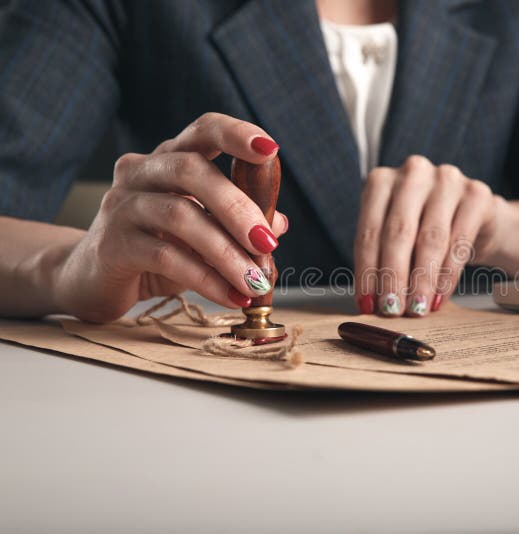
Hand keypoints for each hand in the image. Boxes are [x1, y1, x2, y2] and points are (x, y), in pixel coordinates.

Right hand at [53, 113, 288, 322]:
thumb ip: (237, 224)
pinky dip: (206, 279)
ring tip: (254, 282)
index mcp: (169, 158)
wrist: (93, 280)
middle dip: (237, 207)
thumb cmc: (157, 249)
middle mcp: (141, 172)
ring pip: (181, 216)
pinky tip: (229, 296)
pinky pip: (166, 257)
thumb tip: (279, 223)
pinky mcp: (112, 244)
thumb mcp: (204, 234)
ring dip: (227, 253)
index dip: (236, 134)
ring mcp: (122, 205)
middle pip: (192, 170)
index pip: (203, 130)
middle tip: (267, 243)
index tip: (271, 149)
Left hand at [353, 156, 500, 316]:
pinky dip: (447, 276)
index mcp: (381, 181)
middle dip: (394, 278)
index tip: (366, 304)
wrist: (474, 219)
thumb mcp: (396, 238)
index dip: (367, 271)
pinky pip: (459, 242)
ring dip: (421, 281)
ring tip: (417, 308)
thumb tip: (369, 303)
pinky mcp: (476, 194)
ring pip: (430, 239)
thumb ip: (381, 260)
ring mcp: (447, 179)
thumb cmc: (425, 230)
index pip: (368, 231)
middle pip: (398, 232)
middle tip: (392, 310)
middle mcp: (413, 173)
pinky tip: (439, 297)